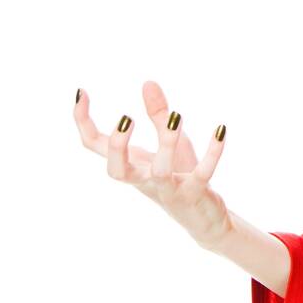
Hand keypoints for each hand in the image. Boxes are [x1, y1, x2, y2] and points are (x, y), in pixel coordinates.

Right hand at [74, 80, 232, 250]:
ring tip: (176, 115)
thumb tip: (148, 82)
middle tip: (125, 118)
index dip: (82, 121)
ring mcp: (170, 189)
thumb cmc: (180, 177)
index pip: (95, 146)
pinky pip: (202, 174)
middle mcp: (145, 179)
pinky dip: (213, 153)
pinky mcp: (195, 193)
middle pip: (116, 171)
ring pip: (160, 172)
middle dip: (117, 146)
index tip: (82, 92)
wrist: (204, 220)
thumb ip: (159, 116)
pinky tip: (221, 129)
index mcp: (132, 165)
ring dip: (167, 144)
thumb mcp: (171, 143)